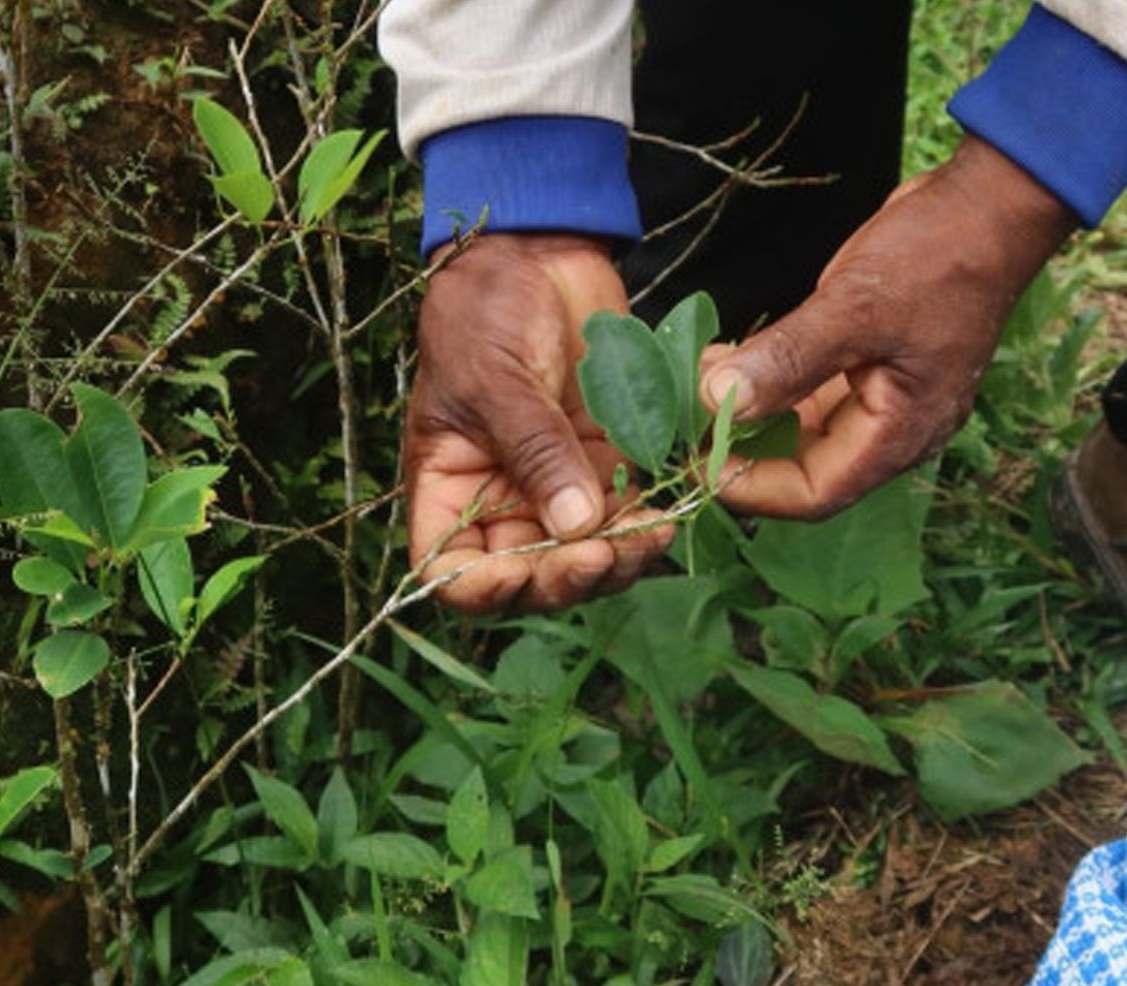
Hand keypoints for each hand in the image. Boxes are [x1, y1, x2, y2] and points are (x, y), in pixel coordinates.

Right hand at [405, 234, 672, 614]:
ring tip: (655, 530)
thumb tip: (575, 526)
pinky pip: (629, 514)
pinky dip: (652, 519)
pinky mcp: (606, 465)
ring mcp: (557, 487)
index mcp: (450, 489)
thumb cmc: (487, 309)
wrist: (537, 254)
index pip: (452, 573)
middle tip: (607, 553)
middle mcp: (501, 502)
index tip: (523, 571)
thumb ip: (534, 451)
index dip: (484, 589)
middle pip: (529, 580)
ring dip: (622, 558)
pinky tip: (676, 501)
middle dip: (570, 578)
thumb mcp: (496, 378)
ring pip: (587, 558)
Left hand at [699, 135, 1076, 518]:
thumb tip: (717, 402)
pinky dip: (769, 380)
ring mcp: (884, 396)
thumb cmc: (936, 257)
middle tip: (684, 421)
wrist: (988, 205)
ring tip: (698, 378)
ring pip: (803, 427)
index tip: (698, 460)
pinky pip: (811, 390)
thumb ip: (787, 359)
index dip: (753, 487)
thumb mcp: (854, 307)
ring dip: (750, 410)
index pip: (816, 492)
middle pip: (805, 466)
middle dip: (743, 447)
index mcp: (899, 433)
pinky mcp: (871, 364)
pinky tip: (729, 357)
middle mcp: (892, 427)